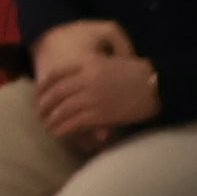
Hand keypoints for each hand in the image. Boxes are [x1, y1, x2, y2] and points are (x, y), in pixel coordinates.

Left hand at [29, 34, 160, 145]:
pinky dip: (63, 129)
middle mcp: (86, 80)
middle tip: (39, 114)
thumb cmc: (138, 74)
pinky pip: (74, 123)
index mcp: (88, 64)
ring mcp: (92, 97)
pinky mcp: (99, 114)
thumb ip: (90, 70)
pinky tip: (59, 133)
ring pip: (62, 110)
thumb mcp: (110, 62)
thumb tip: (76, 82)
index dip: (43, 86)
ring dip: (52, 120)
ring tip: (48, 127)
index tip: (38, 95)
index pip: (56, 75)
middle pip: (55, 94)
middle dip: (44, 106)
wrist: (158, 85)